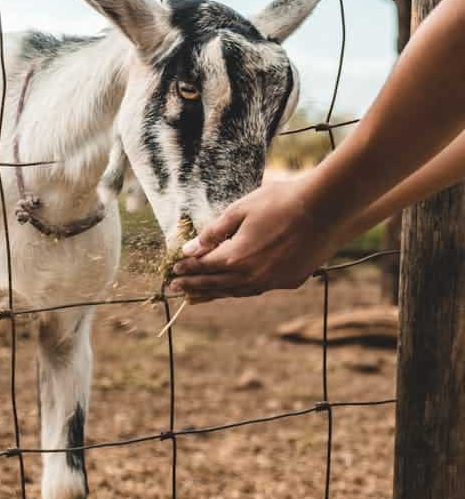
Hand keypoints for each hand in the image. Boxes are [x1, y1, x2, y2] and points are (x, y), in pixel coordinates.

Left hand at [169, 175, 337, 302]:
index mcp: (235, 258)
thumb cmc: (281, 202)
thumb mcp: (240, 210)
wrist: (325, 209)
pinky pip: (258, 288)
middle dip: (194, 286)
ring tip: (199, 296)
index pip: (203, 267)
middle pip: (216, 284)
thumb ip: (213, 232)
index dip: (186, 269)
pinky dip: (241, 289)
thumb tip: (190, 249)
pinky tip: (236, 287)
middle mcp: (251, 276)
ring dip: (216, 293)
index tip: (173, 270)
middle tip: (177, 288)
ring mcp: (272, 281)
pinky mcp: (289, 281)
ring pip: (237, 292)